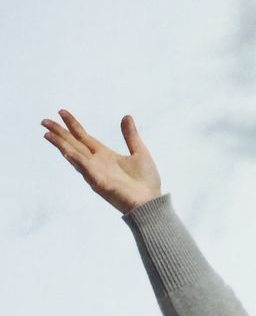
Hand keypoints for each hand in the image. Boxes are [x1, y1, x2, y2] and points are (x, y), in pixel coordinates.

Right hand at [40, 110, 162, 212]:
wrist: (151, 203)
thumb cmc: (146, 182)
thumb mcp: (139, 152)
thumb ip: (131, 136)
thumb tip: (126, 116)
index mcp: (105, 155)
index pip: (83, 137)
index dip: (72, 125)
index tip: (61, 112)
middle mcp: (97, 163)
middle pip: (74, 145)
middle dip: (60, 133)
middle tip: (44, 121)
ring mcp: (97, 174)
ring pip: (75, 156)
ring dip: (62, 146)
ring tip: (48, 134)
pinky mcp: (101, 184)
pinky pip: (88, 172)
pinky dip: (79, 162)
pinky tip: (69, 153)